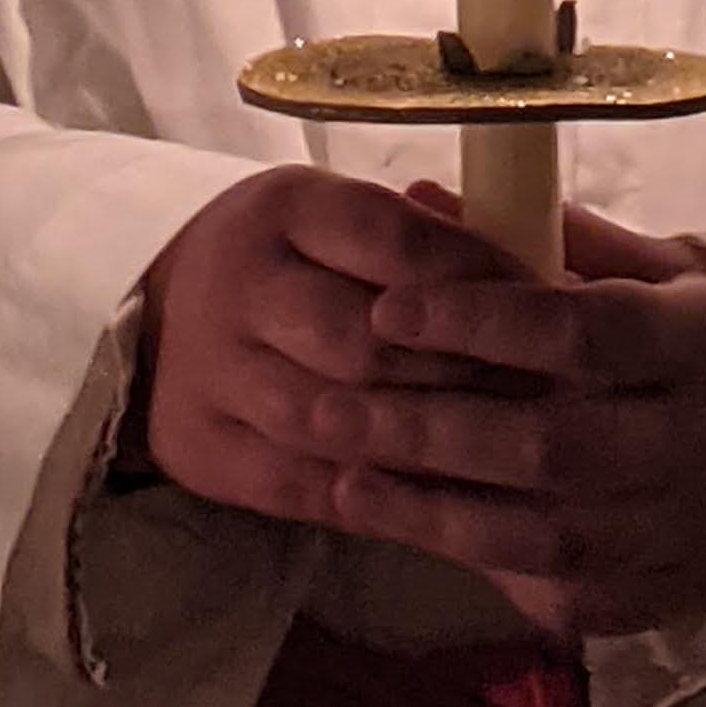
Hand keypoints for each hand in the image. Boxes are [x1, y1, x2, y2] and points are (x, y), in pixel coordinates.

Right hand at [132, 164, 553, 532]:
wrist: (155, 312)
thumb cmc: (288, 259)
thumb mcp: (336, 219)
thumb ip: (422, 237)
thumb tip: (545, 269)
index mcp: (286, 207)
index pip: (394, 240)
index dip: (477, 275)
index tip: (550, 303)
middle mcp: (243, 283)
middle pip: (368, 339)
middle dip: (463, 370)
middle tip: (546, 393)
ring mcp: (214, 372)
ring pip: (336, 418)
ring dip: (427, 440)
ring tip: (507, 451)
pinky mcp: (201, 449)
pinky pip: (302, 485)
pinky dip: (376, 495)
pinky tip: (439, 499)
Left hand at [336, 178, 705, 640]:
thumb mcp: (667, 272)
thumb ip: (551, 240)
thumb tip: (426, 199)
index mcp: (695, 344)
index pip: (578, 332)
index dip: (480, 321)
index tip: (389, 305)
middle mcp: (687, 444)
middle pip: (545, 444)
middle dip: (426, 426)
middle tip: (328, 403)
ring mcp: (672, 533)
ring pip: (536, 534)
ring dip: (428, 507)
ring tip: (342, 473)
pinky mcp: (653, 599)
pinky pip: (553, 593)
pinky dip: (476, 563)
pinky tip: (410, 528)